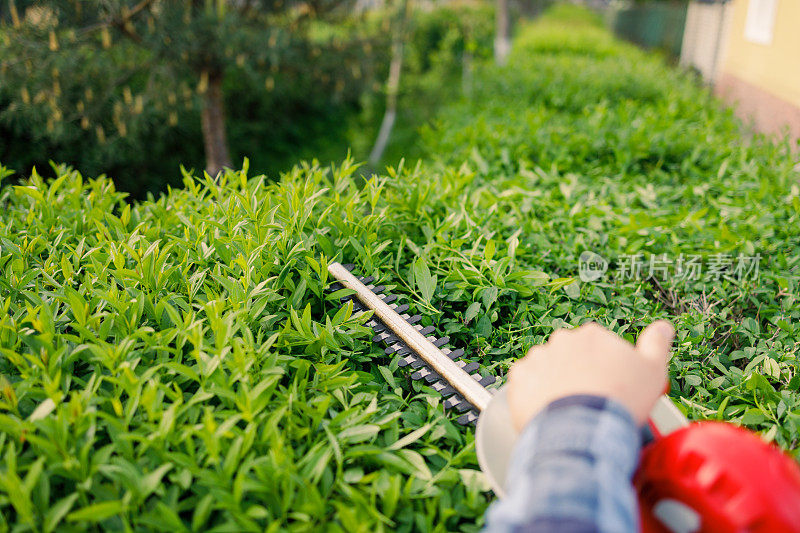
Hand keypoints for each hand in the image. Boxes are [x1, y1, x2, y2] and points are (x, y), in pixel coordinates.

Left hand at [507, 321, 673, 431]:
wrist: (584, 428)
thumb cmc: (619, 400)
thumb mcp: (652, 370)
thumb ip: (656, 344)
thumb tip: (663, 326)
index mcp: (591, 335)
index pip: (596, 349)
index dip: (604, 371)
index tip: (608, 389)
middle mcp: (561, 341)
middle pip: (570, 358)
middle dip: (577, 375)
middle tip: (589, 401)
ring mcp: (537, 358)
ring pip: (546, 370)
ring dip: (554, 384)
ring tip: (568, 410)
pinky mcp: (518, 378)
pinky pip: (524, 384)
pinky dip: (532, 395)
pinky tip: (547, 410)